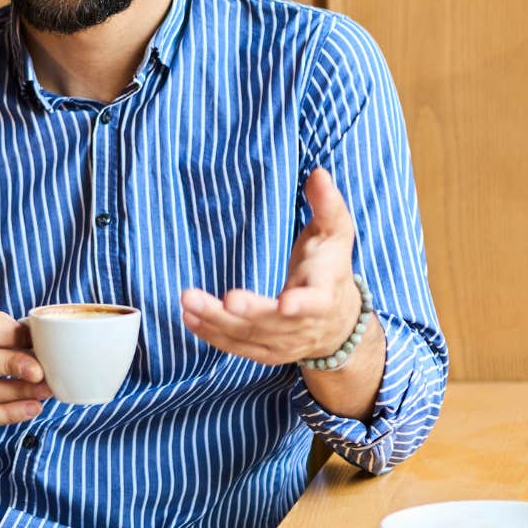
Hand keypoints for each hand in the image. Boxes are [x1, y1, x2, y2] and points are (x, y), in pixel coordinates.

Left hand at [180, 168, 361, 364]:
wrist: (339, 322)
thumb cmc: (330, 268)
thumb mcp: (336, 234)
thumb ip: (327, 205)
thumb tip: (318, 174)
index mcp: (324, 295)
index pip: (315, 302)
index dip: (302, 305)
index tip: (286, 304)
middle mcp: (304, 325)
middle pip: (273, 323)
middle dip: (247, 313)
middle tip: (224, 299)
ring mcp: (283, 344)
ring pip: (249, 337)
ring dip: (217, 321)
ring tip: (189, 301)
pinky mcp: (265, 353)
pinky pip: (236, 347)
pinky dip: (212, 335)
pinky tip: (189, 317)